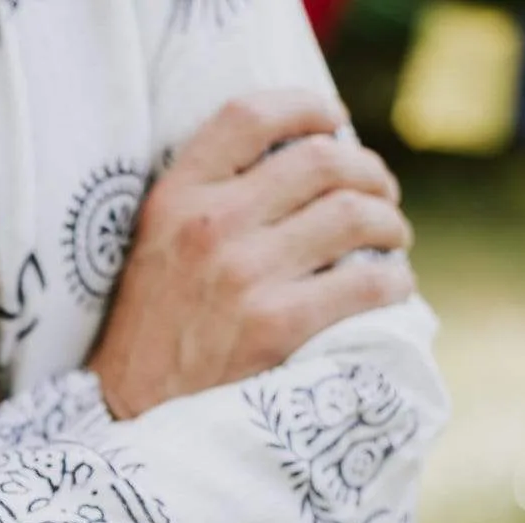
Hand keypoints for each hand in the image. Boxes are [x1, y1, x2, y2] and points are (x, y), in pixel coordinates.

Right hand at [89, 89, 415, 418]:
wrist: (130, 414)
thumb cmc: (152, 329)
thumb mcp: (155, 246)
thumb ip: (206, 201)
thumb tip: (301, 161)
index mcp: (175, 199)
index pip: (249, 115)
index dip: (306, 107)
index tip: (334, 122)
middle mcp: (210, 227)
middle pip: (322, 160)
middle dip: (369, 172)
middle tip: (380, 195)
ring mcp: (244, 276)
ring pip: (355, 215)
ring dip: (390, 223)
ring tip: (391, 240)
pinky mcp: (276, 327)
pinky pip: (367, 283)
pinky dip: (394, 282)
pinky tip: (391, 289)